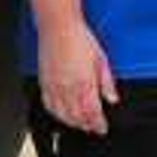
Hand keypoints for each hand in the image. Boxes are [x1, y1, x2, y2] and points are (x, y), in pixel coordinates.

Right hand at [35, 19, 117, 135]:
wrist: (59, 28)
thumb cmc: (80, 39)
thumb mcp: (101, 60)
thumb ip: (107, 83)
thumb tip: (112, 99)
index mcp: (84, 83)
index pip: (92, 112)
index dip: (98, 124)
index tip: (102, 128)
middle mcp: (68, 88)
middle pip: (77, 116)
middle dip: (86, 125)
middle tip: (93, 128)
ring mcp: (54, 86)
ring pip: (62, 114)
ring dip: (72, 122)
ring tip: (80, 124)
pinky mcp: (44, 82)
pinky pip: (48, 105)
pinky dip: (56, 114)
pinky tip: (61, 114)